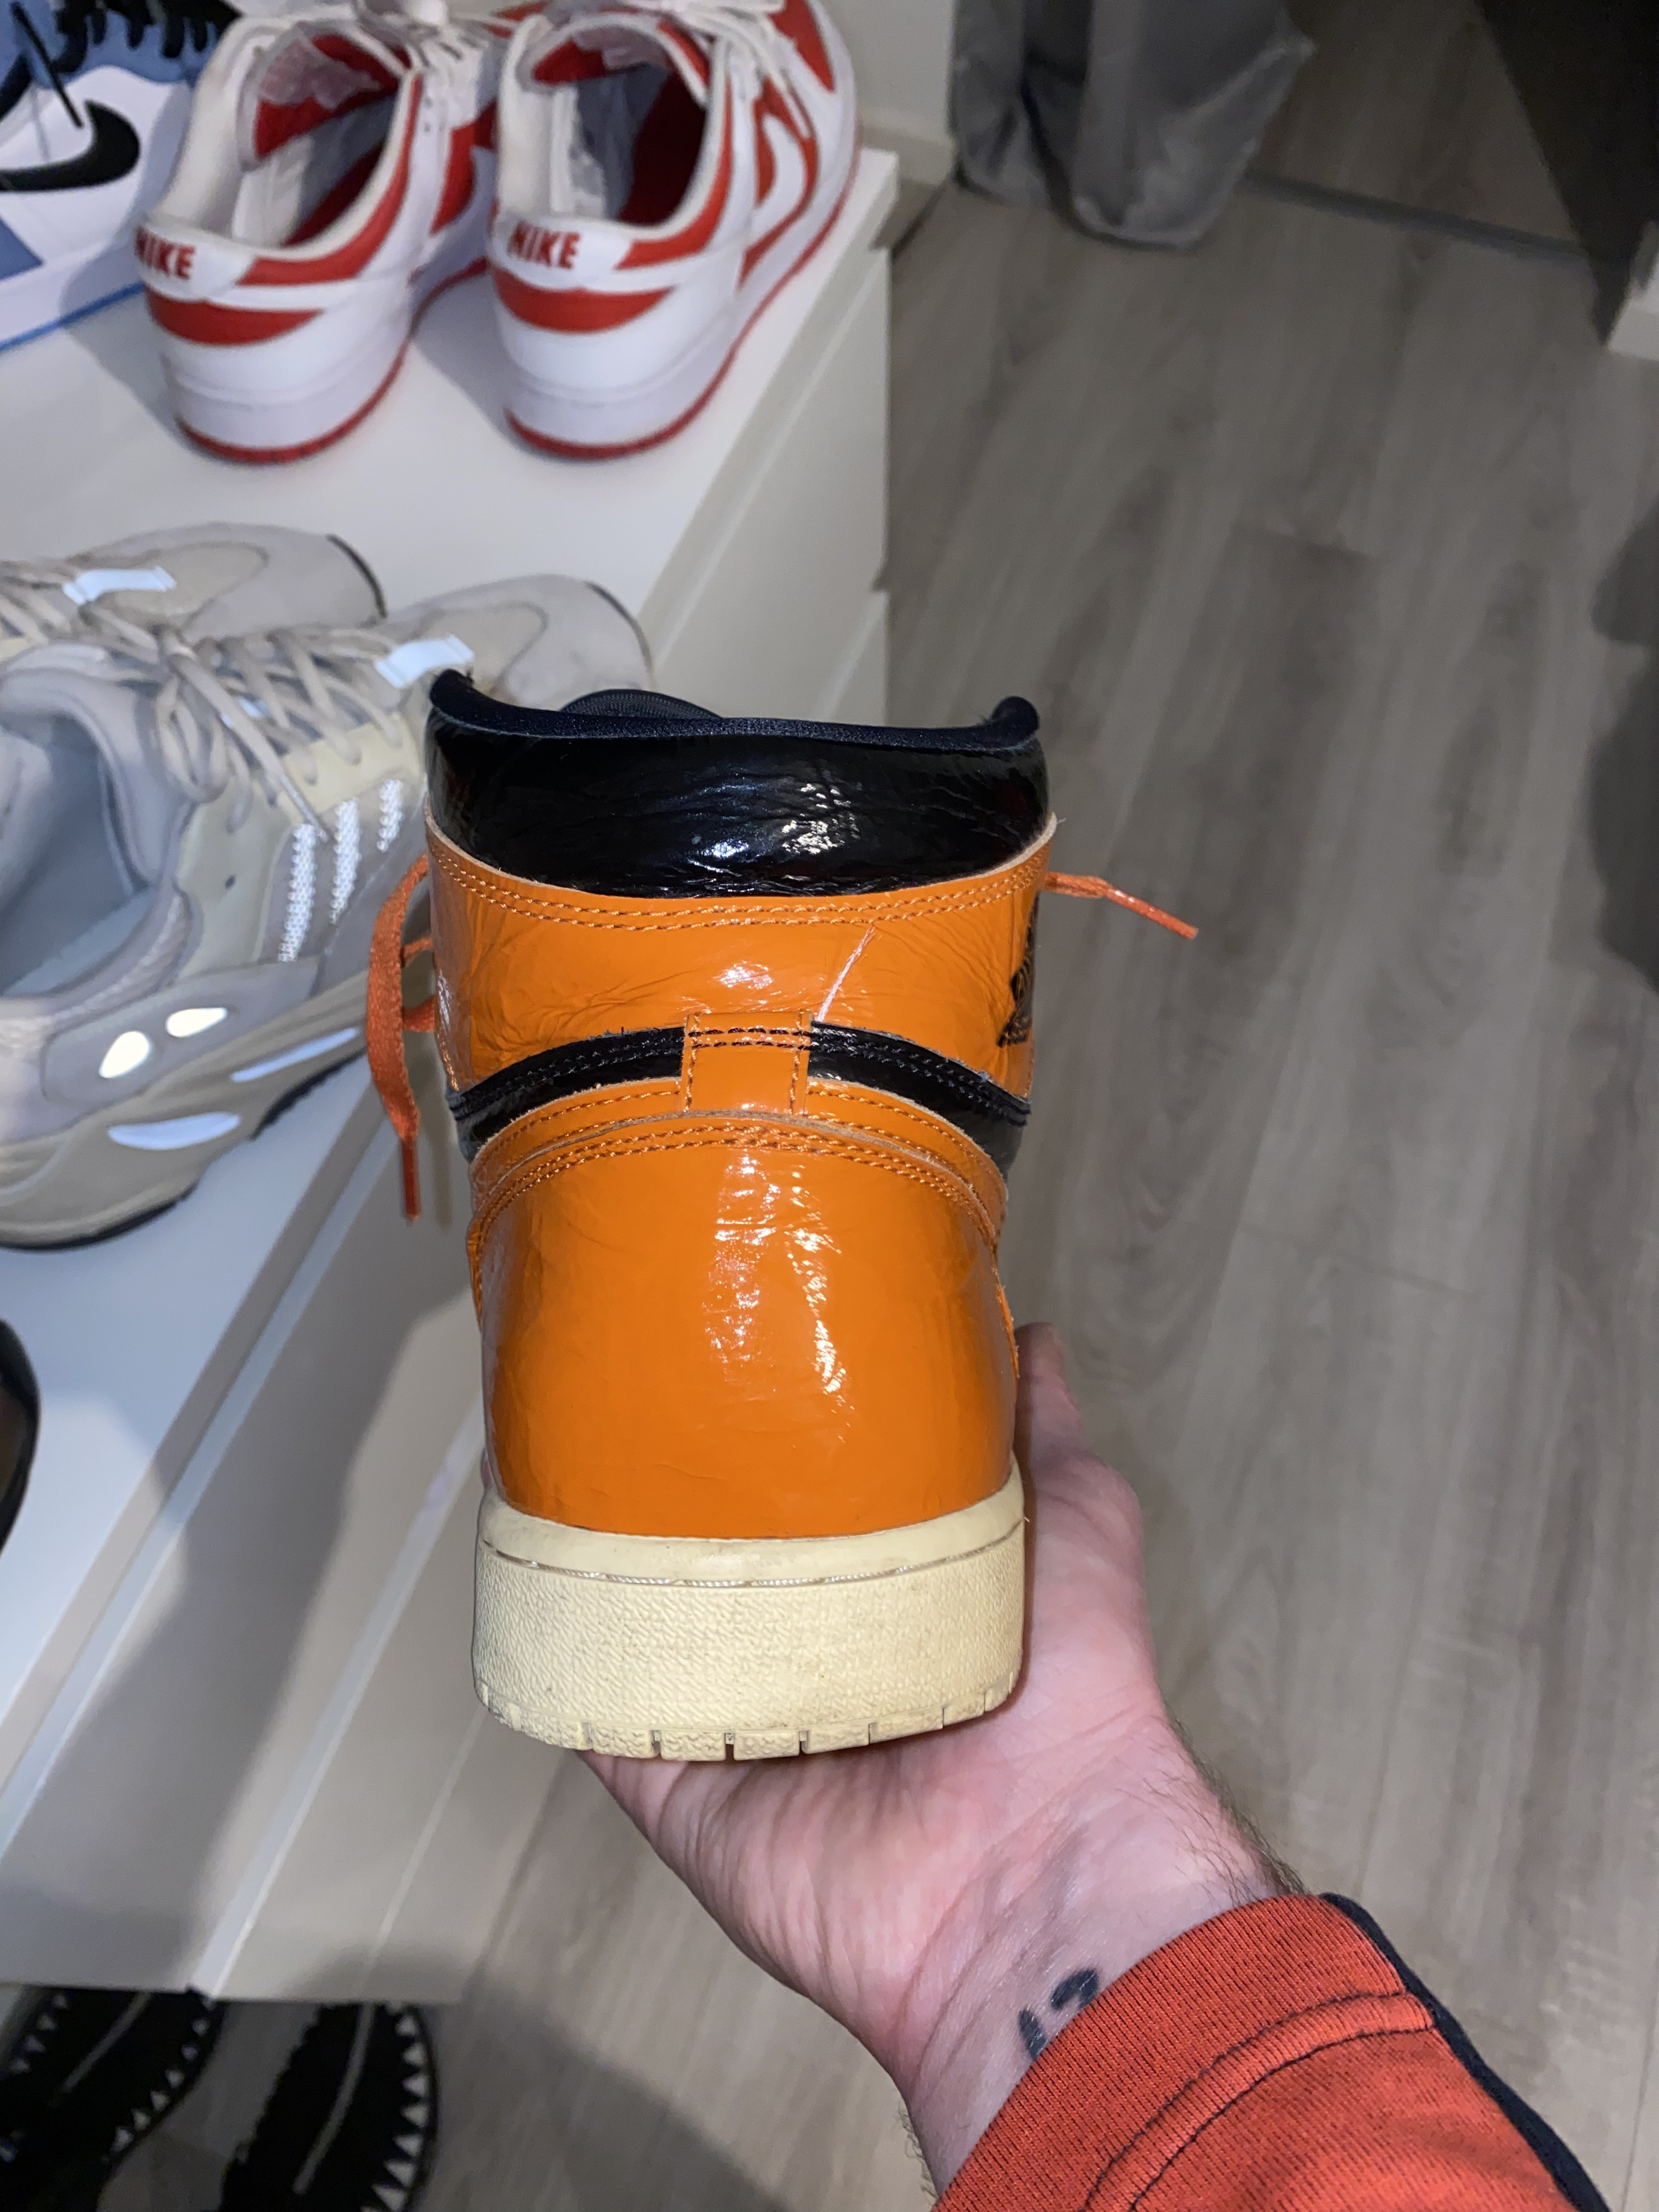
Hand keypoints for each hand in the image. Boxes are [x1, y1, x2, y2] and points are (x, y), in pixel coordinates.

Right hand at [585, 1325, 1279, 2186]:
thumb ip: (1040, 1433)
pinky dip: (563, 1655)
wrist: (1041, 1872)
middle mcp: (814, 1663)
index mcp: (892, 1603)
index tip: (726, 1352)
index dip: (769, 1441)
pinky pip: (600, 1718)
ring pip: (648, 1630)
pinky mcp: (687, 1795)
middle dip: (672, 1493)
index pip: (807, 1509)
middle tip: (618, 1393)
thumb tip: (1027, 1334)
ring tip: (550, 1454)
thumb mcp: (1078, 1521)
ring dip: (604, 1561)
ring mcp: (743, 1732)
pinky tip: (530, 1571)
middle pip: (717, 1565)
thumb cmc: (1077, 1691)